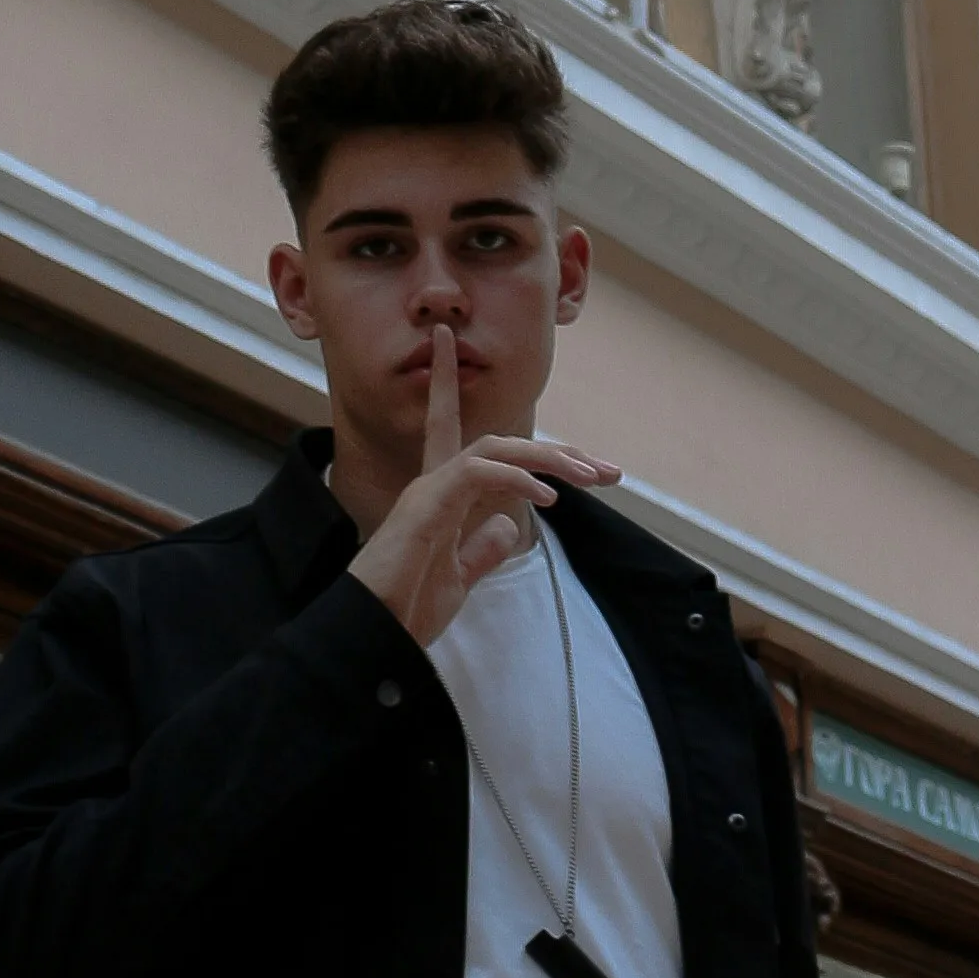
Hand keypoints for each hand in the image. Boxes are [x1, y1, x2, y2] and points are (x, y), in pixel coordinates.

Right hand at [347, 328, 618, 648]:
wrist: (371, 635)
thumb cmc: (405, 608)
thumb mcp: (459, 578)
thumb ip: (482, 548)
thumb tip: (508, 524)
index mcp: (440, 496)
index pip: (453, 429)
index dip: (453, 386)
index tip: (451, 342)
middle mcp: (434, 483)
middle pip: (499, 441)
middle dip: (556, 450)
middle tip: (607, 471)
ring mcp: (429, 491)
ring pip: (495, 447)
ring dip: (548, 458)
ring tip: (589, 478)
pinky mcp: (427, 505)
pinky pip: (477, 472)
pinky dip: (516, 478)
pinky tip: (546, 498)